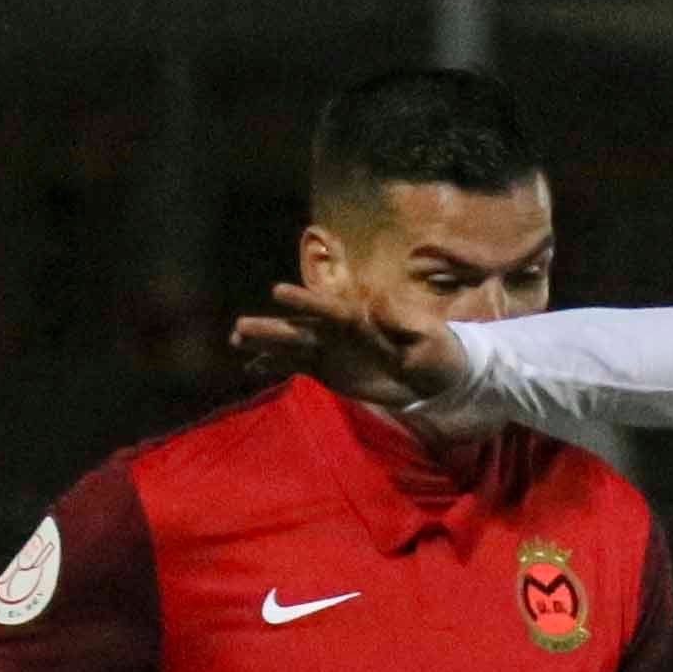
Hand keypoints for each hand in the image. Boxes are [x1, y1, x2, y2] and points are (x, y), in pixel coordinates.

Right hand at [230, 278, 472, 414]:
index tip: (278, 294)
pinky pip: (296, 365)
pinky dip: (275, 365)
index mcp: (359, 316)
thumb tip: (376, 303)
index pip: (327, 307)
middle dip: (272, 327)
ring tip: (236, 341)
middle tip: (240, 328)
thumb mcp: (426, 335)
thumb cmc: (435, 351)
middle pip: (300, 327)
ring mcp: (329, 348)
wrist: (437, 377)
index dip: (304, 302)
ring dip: (265, 344)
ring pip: (292, 344)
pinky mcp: (327, 368)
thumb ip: (401, 320)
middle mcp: (337, 330)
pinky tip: (252, 366)